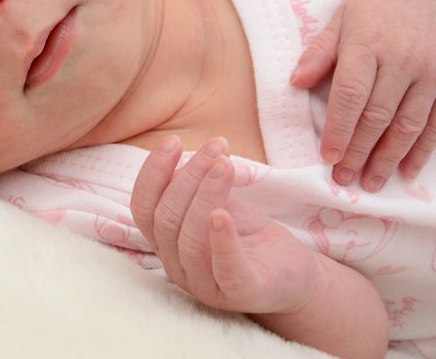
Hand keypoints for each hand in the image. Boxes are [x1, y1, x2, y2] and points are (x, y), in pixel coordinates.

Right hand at [131, 136, 321, 314]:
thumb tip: (177, 155)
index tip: (173, 141)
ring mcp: (206, 286)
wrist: (293, 274)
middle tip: (215, 148)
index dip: (153, 173)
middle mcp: (177, 266)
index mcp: (166, 242)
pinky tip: (223, 215)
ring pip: (189, 240)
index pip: (143, 208)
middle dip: (188, 177)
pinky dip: (222, 241)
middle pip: (165, 219)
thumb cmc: (248, 236)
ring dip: (205, 195)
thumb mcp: (218, 203)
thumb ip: (195, 187)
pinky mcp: (240, 295)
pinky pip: (225, 270)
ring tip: (225, 165)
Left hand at [290, 0, 435, 190]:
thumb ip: (320, 53)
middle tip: (344, 179)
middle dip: (359, 151)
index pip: (350, 95)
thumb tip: (295, 83)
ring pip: (409, 125)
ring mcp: (432, 72)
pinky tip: (407, 172)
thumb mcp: (342, 20)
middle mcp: (403, 60)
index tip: (328, 157)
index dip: (339, 129)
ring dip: (388, 159)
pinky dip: (422, 151)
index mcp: (368, 44)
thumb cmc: (376, 6)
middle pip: (378, 116)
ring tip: (370, 183)